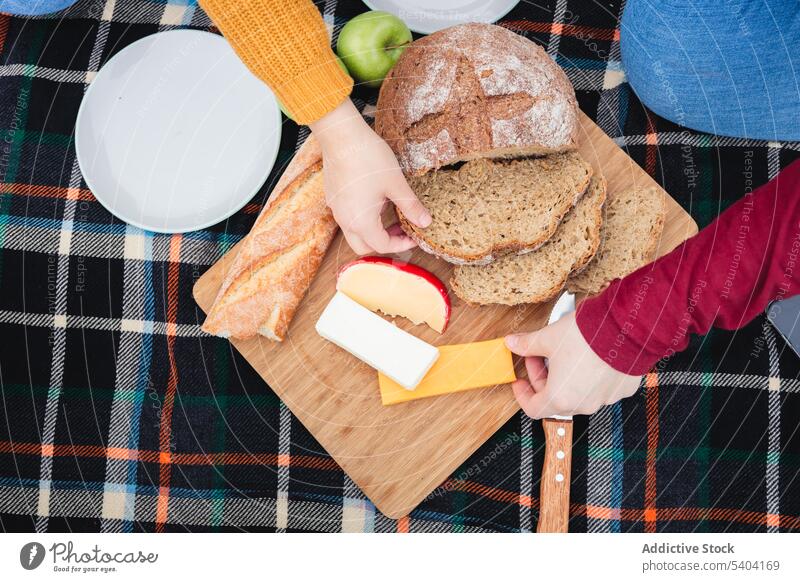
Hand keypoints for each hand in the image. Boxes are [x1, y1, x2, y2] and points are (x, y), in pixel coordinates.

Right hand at [309, 100, 430, 254]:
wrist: (341, 135)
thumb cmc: (368, 158)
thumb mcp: (396, 184)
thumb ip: (411, 206)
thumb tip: (425, 222)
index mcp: (362, 222)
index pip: (383, 246)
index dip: (402, 244)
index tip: (415, 235)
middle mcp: (345, 220)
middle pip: (364, 245)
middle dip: (384, 242)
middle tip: (402, 229)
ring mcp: (336, 208)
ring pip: (354, 231)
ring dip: (373, 229)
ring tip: (390, 210)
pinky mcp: (333, 196)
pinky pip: (347, 215)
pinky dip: (362, 216)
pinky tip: (374, 196)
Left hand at [505, 313, 641, 417]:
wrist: (627, 327)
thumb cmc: (585, 336)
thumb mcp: (548, 338)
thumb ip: (527, 344)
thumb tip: (512, 343)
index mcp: (561, 398)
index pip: (533, 408)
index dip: (523, 394)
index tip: (519, 381)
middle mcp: (584, 404)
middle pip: (556, 399)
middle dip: (543, 378)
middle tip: (538, 356)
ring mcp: (606, 398)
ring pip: (579, 394)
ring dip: (566, 378)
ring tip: (563, 353)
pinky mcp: (623, 388)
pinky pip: (601, 387)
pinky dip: (590, 376)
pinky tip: (589, 355)